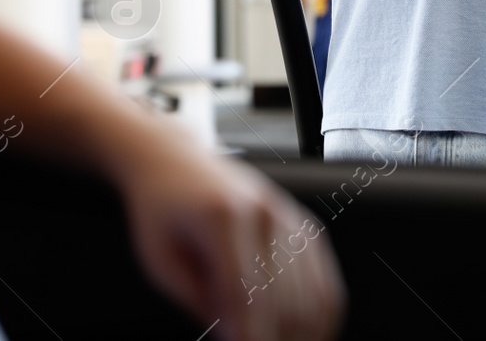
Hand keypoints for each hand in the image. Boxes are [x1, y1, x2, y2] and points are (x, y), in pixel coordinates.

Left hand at [118, 132, 344, 340]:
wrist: (175, 161)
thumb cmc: (161, 211)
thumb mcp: (161, 261)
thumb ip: (198, 301)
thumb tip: (236, 337)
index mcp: (223, 216)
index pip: (244, 291)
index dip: (248, 333)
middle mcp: (265, 211)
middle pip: (283, 297)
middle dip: (276, 337)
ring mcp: (289, 216)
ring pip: (310, 293)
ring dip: (300, 332)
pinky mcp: (303, 224)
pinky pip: (325, 278)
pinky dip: (321, 314)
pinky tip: (309, 334)